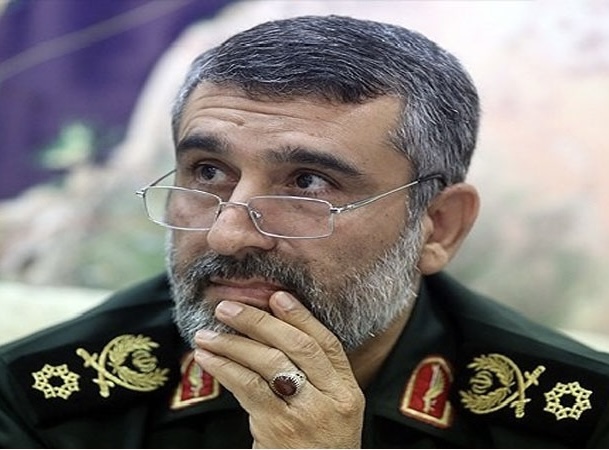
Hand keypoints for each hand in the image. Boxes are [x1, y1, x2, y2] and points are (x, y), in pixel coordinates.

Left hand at [193, 291, 364, 447]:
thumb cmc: (316, 448)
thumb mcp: (328, 412)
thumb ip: (314, 379)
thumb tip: (273, 333)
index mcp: (347, 392)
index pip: (327, 343)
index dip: (301, 316)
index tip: (276, 295)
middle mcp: (332, 400)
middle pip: (297, 346)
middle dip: (260, 321)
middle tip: (228, 308)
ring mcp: (306, 414)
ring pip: (269, 362)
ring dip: (233, 343)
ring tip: (207, 333)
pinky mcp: (278, 429)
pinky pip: (248, 386)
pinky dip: (224, 367)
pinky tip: (208, 358)